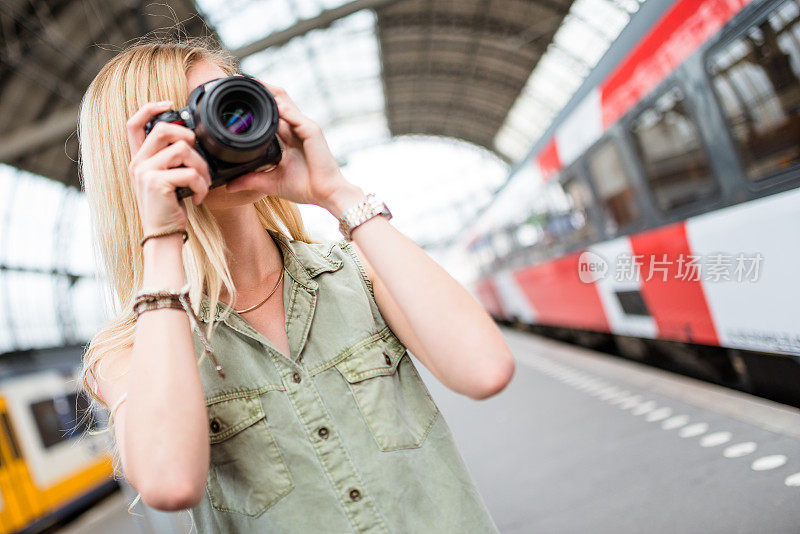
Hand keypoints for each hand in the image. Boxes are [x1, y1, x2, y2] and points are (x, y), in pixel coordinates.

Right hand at [126, 101, 212, 234]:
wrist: (163, 234)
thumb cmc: (169, 208)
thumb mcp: (166, 180)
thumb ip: (170, 160)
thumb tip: (190, 139)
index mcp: (139, 159)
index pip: (133, 124)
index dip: (149, 108)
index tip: (169, 103)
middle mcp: (137, 163)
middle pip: (163, 129)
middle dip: (188, 137)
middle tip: (198, 156)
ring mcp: (145, 172)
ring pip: (182, 151)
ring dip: (201, 167)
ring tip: (203, 183)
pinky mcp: (156, 183)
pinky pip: (189, 173)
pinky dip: (202, 185)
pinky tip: (198, 197)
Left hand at [223, 83, 350, 207]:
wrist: (327, 195)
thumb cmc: (305, 188)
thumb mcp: (272, 183)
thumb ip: (251, 180)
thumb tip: (229, 185)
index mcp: (290, 138)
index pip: (272, 114)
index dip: (258, 103)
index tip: (238, 97)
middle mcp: (297, 129)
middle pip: (278, 101)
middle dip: (261, 90)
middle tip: (239, 82)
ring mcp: (305, 128)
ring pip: (286, 101)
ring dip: (269, 91)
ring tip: (251, 83)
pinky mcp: (312, 131)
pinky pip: (295, 115)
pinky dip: (282, 108)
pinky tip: (270, 102)